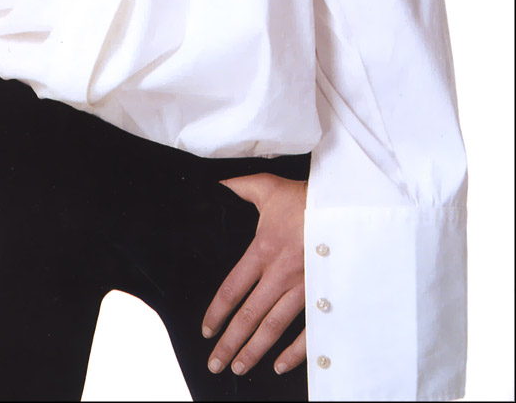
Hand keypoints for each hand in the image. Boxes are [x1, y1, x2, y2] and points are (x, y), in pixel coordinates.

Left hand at [202, 173, 306, 377]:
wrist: (344, 204)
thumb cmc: (303, 196)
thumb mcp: (266, 187)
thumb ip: (237, 188)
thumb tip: (214, 184)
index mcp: (263, 250)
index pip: (232, 289)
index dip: (217, 313)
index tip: (207, 331)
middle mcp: (280, 273)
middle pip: (249, 315)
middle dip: (230, 342)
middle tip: (215, 363)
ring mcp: (303, 287)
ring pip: (274, 327)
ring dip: (255, 350)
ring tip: (238, 366)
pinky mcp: (322, 294)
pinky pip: (307, 330)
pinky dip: (294, 352)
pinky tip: (279, 365)